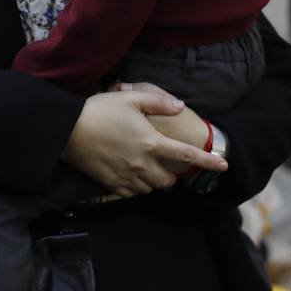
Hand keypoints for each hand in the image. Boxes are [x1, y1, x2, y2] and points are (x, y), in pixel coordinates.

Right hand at [63, 90, 226, 198]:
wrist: (67, 130)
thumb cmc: (99, 110)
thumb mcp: (130, 97)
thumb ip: (158, 101)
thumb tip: (180, 106)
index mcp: (152, 142)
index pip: (187, 156)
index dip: (208, 162)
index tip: (223, 166)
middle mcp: (143, 164)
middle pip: (168, 180)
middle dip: (171, 174)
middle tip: (163, 161)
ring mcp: (127, 177)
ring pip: (150, 188)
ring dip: (152, 180)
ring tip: (143, 165)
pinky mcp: (111, 185)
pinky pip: (131, 193)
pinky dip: (134, 186)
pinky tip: (127, 172)